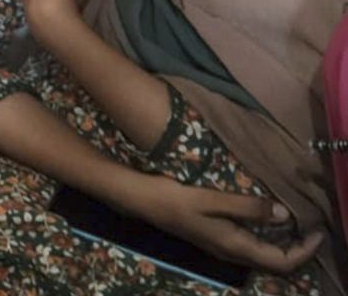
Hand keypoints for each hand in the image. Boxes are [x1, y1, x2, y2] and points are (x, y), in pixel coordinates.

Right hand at [124, 174, 324, 273]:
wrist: (143, 201)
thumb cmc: (177, 199)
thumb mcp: (213, 199)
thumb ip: (248, 207)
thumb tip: (282, 213)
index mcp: (235, 246)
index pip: (282, 261)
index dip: (305, 251)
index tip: (319, 231)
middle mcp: (232, 252)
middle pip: (276, 263)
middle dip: (300, 250)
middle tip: (314, 228)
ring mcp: (223, 248)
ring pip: (264, 256)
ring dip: (285, 245)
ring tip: (297, 225)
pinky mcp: (217, 239)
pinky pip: (252, 247)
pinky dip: (269, 239)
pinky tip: (268, 221)